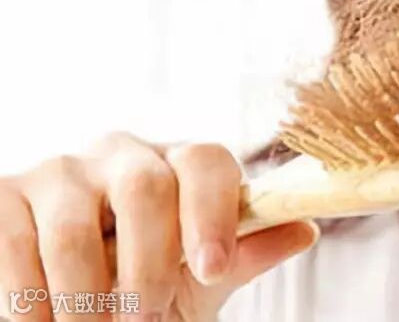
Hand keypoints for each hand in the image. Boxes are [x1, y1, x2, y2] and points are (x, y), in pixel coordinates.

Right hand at [0, 132, 318, 321]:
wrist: (77, 307)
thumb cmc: (146, 286)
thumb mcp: (198, 279)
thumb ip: (244, 253)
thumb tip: (306, 228)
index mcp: (178, 165)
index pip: (206, 160)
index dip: (214, 212)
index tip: (214, 268)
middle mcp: (121, 154)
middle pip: (144, 187)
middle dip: (149, 263)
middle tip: (147, 316)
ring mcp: (59, 171)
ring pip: (74, 228)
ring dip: (85, 296)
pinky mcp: (4, 196)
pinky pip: (14, 245)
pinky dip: (29, 300)